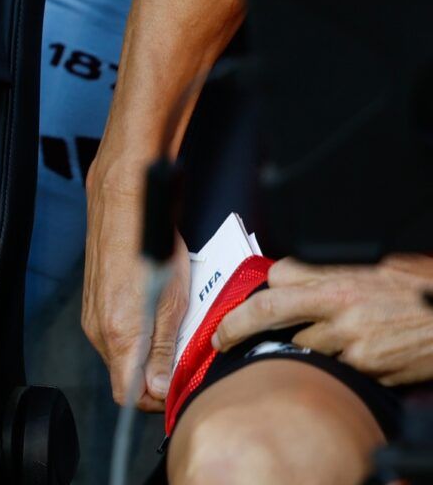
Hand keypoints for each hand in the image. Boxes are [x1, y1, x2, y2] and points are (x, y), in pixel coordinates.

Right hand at [83, 158, 186, 410]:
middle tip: (182, 352)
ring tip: (171, 324)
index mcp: (118, 335)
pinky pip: (115, 330)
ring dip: (146, 349)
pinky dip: (136, 329)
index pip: (128, 394)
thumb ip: (162, 351)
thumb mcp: (172, 304)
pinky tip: (154, 306)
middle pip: (125, 374)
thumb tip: (157, 389)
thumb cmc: (150, 244)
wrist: (124, 204)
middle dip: (154, 372)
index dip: (154, 398)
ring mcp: (93, 315)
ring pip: (121, 352)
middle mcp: (99, 329)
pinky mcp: (95, 301)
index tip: (176, 387)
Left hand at [213, 255, 432, 384]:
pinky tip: (351, 356)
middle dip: (235, 326)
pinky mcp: (370, 370)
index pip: (278, 277)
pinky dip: (336, 366)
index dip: (266, 288)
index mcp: (339, 274)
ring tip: (315, 344)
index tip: (251, 299)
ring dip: (301, 348)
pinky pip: (337, 370)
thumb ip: (333, 269)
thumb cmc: (424, 286)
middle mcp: (340, 307)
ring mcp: (353, 342)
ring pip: (302, 348)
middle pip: (267, 312)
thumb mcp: (377, 262)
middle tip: (220, 338)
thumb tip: (294, 275)